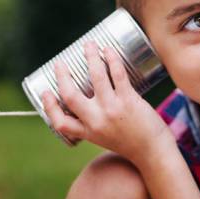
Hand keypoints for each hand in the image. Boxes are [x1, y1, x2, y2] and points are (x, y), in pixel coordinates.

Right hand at [42, 41, 173, 166]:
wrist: (154, 153)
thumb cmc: (132, 144)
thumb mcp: (106, 138)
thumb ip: (97, 123)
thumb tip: (92, 99)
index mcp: (88, 132)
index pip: (60, 122)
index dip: (49, 106)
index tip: (45, 92)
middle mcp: (96, 121)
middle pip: (70, 95)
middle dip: (62, 75)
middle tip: (60, 62)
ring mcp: (112, 109)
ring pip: (95, 77)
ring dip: (90, 56)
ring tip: (89, 45)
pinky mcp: (128, 100)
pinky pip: (117, 73)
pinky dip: (111, 58)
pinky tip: (109, 50)